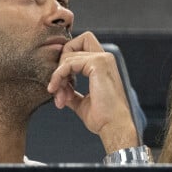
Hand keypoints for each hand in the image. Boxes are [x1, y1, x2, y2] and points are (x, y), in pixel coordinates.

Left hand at [47, 31, 137, 152]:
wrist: (113, 127)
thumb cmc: (102, 118)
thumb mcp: (82, 102)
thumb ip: (71, 91)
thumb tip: (59, 89)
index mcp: (103, 64)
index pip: (80, 45)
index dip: (66, 60)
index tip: (61, 85)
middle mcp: (105, 57)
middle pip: (72, 44)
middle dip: (60, 65)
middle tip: (57, 90)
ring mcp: (103, 58)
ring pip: (68, 54)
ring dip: (57, 76)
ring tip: (59, 97)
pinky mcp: (98, 63)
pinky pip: (68, 63)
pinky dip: (59, 76)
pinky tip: (57, 91)